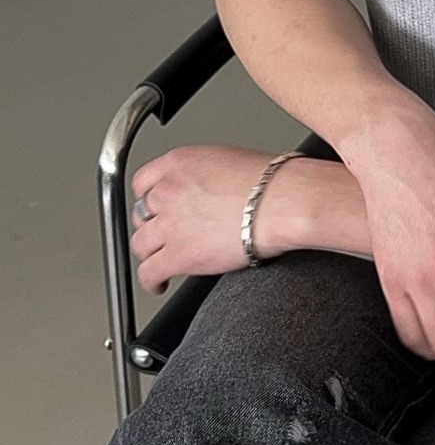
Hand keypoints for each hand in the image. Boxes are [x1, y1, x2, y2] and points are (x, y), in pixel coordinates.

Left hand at [129, 145, 291, 295]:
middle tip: (164, 235)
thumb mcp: (229, 160)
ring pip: (141, 244)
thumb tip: (208, 189)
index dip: (149, 199)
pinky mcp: (180, 255)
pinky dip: (151, 281)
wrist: (283, 202)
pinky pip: (149, 272)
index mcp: (179, 163)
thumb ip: (205, 174)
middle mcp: (168, 191)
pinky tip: (159, 284)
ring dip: (151, 254)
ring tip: (159, 261)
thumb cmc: (273, 183)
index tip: (156, 209)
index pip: (144, 182)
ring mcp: (171, 224)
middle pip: (141, 213)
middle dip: (152, 225)